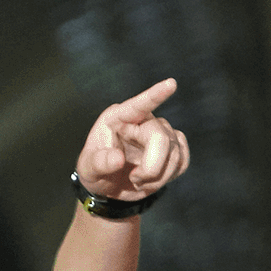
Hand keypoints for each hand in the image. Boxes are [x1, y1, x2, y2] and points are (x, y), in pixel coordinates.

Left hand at [76, 77, 188, 202]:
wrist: (108, 186)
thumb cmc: (95, 170)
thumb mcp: (88, 168)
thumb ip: (100, 162)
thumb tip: (118, 159)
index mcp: (119, 118)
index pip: (138, 105)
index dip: (155, 95)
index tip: (171, 84)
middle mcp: (142, 121)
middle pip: (160, 137)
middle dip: (152, 166)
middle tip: (135, 180)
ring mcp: (160, 134)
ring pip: (174, 152)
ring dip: (158, 176)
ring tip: (137, 180)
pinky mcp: (172, 150)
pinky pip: (183, 161)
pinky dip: (169, 175)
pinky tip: (152, 179)